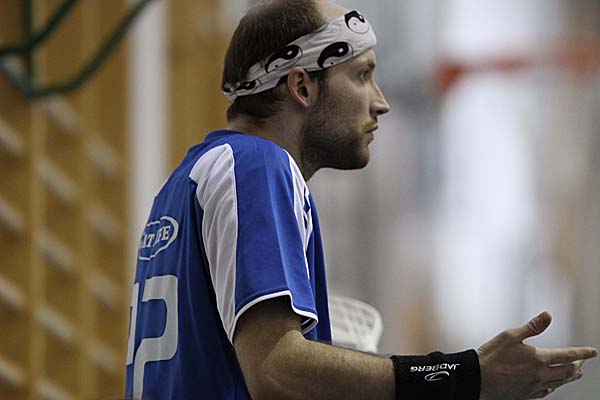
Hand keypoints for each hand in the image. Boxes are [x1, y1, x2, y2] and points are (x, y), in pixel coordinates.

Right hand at [477, 311, 597, 399]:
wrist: (477, 377)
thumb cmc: (491, 355)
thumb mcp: (510, 335)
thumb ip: (532, 326)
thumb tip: (548, 315)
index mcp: (538, 358)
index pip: (568, 355)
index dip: (583, 353)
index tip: (593, 352)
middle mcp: (540, 375)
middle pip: (568, 372)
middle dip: (578, 367)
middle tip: (582, 363)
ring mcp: (534, 387)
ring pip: (559, 383)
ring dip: (569, 377)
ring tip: (575, 374)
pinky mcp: (526, 395)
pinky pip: (547, 392)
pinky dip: (555, 387)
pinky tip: (554, 385)